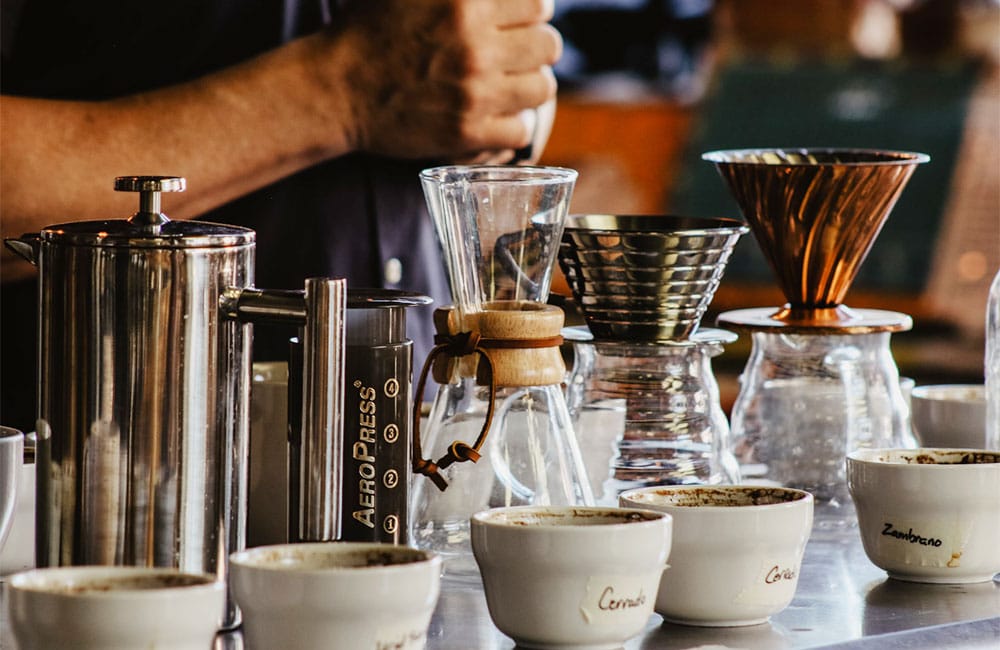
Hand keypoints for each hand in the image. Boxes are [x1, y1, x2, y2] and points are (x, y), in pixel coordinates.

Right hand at [328, 0, 561, 160]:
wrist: (338, 89)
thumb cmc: (369, 31)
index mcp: (464, 3)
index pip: (538, 4)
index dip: (533, 13)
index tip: (520, 22)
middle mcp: (475, 46)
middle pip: (548, 46)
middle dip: (536, 48)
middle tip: (516, 55)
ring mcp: (474, 92)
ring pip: (542, 89)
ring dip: (529, 87)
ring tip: (510, 87)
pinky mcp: (468, 132)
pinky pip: (522, 130)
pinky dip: (513, 125)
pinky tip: (497, 117)